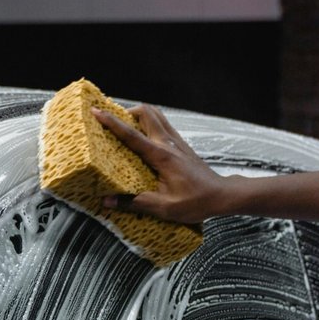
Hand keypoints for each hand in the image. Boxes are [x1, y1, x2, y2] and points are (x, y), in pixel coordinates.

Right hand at [91, 103, 228, 224]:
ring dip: (139, 114)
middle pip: (146, 112)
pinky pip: (163, 125)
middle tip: (110, 120)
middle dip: (126, 111)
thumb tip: (108, 201)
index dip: (112, 122)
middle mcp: (168, 143)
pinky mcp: (181, 145)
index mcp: (161, 156)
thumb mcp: (164, 208)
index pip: (132, 135)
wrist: (221, 195)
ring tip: (124, 125)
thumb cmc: (196, 202)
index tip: (96, 112)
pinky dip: (150, 123)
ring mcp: (176, 142)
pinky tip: (143, 137)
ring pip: (156, 115)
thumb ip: (135, 203)